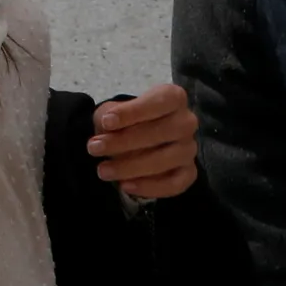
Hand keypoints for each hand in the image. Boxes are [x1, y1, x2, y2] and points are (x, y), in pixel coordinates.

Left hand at [86, 83, 198, 200]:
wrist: (130, 142)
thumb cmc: (123, 122)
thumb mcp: (112, 113)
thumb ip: (110, 117)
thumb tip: (108, 126)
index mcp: (174, 98)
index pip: (162, 101)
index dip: (134, 111)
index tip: (107, 122)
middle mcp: (186, 122)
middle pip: (165, 131)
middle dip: (126, 142)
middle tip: (95, 148)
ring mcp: (189, 148)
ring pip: (168, 159)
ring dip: (132, 167)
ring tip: (103, 171)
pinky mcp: (188, 172)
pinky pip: (175, 183)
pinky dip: (150, 187)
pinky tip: (126, 185)